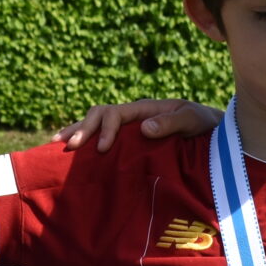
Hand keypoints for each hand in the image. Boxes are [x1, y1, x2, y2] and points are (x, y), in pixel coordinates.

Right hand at [50, 99, 218, 151]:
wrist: (210, 131)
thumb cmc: (203, 125)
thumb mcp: (193, 120)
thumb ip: (172, 122)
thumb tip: (145, 128)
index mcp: (144, 110)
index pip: (115, 114)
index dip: (104, 129)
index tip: (101, 149)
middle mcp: (132, 117)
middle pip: (98, 115)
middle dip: (81, 129)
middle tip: (66, 146)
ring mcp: (128, 128)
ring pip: (94, 124)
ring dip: (75, 132)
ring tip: (55, 146)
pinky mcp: (128, 142)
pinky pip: (101, 138)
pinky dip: (84, 143)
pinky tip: (70, 155)